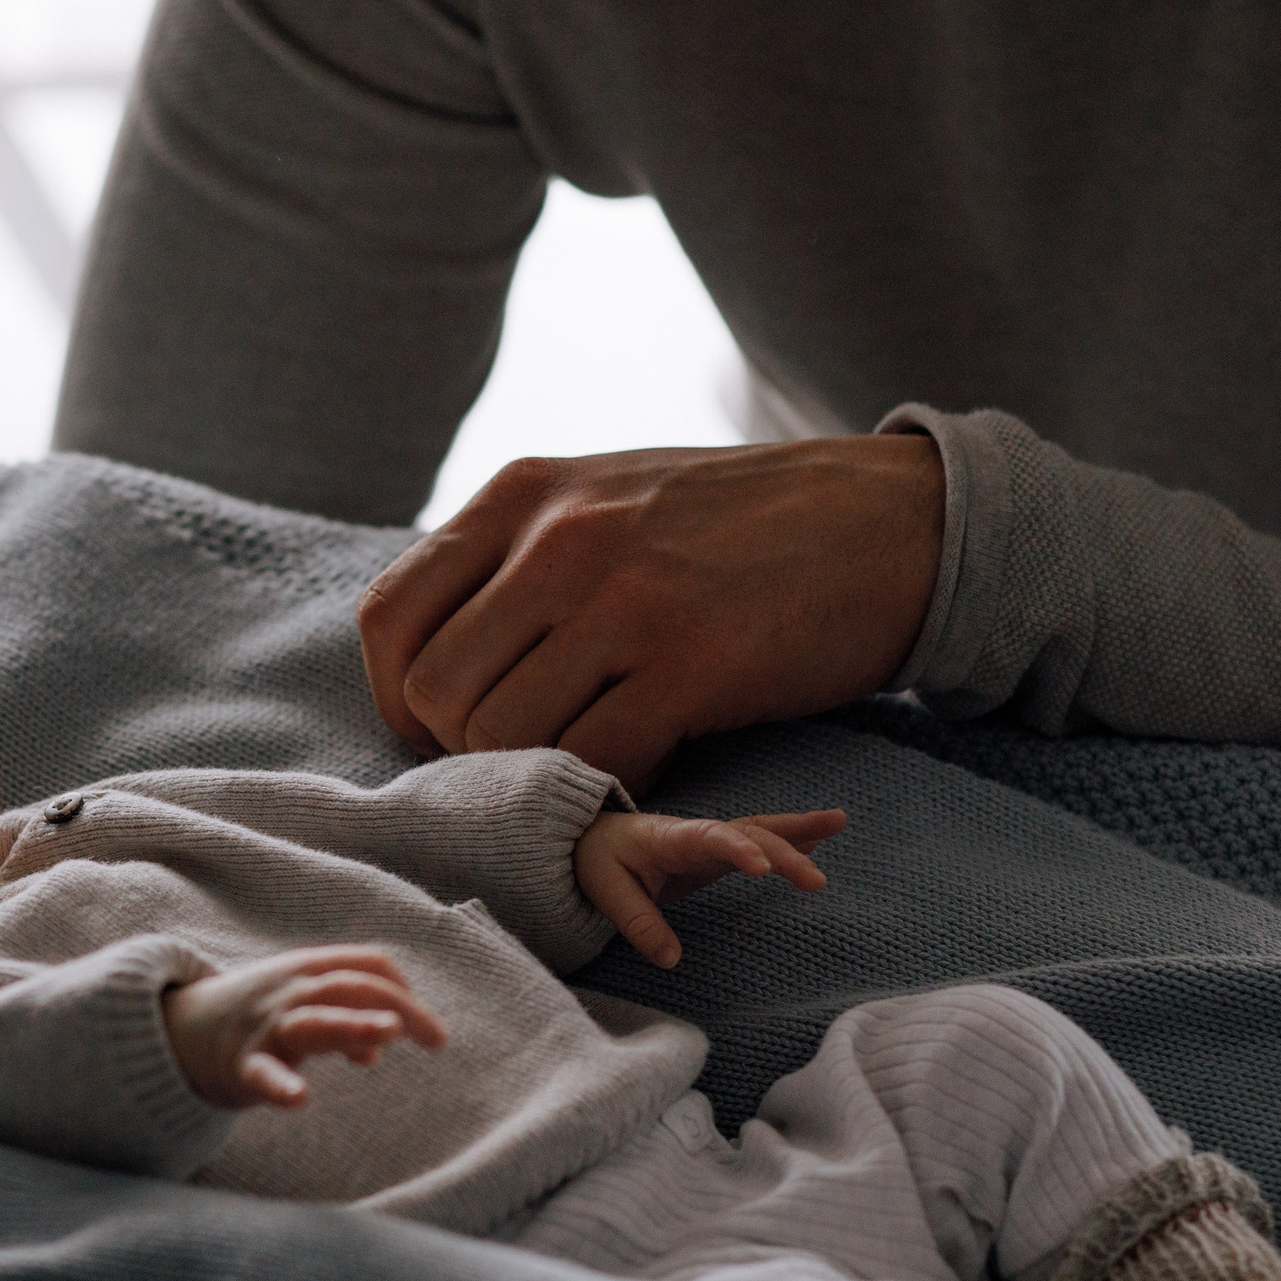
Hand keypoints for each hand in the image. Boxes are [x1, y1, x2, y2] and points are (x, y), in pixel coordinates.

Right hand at [160, 946, 447, 1109]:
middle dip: (401, 1008)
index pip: (369, 964)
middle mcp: (290, 991)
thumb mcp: (298, 1008)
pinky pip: (263, 1075)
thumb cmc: (250, 1018)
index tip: (429, 1030)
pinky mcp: (242, 1065)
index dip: (405, 989)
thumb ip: (342, 1019)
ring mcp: (266, 1026)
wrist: (174, 1031)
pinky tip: (300, 1099)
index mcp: (308, 971)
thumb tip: (378, 1051)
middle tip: (439, 1040)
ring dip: (354, 1023)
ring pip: (315, 1019)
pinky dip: (281, 1086)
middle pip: (354, 987)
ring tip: (390, 1032)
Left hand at [358, 437, 943, 791]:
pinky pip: (596, 762)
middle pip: (436, 693)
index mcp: (522, 494)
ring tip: (593, 756)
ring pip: (503, 738)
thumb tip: (423, 656)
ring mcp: (625, 599)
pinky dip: (608, 785)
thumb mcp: (604, 496)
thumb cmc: (739, 524)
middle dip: (466, 751)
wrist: (891, 522)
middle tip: (528, 758)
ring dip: (538, 774)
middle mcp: (559, 539)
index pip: (389, 618)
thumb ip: (512, 557)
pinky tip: (652, 757)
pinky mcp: (693, 663)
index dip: (398, 699)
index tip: (447, 729)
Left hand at [575, 810, 846, 968]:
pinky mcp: (715, 853)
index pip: (709, 838)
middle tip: (816, 880)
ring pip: (759, 831)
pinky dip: (789, 839)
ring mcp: (709, 841)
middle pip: (747, 834)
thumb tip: (672, 959)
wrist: (588, 838)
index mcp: (670, 838)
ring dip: (798, 830)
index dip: (736, 849)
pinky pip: (757, 843)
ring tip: (839, 821)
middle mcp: (697, 834)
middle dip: (783, 852)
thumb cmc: (596, 860)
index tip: (761, 867)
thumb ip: (638, 924)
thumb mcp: (605, 892)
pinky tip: (820, 840)